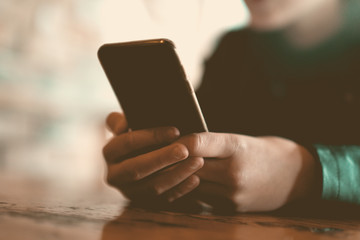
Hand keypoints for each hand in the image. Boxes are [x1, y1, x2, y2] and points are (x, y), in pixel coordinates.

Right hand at [102, 112, 203, 204]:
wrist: (145, 156)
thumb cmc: (142, 136)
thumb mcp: (129, 123)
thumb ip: (123, 119)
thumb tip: (126, 123)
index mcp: (110, 152)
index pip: (128, 142)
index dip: (151, 136)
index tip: (175, 131)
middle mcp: (115, 174)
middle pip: (137, 168)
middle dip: (162, 158)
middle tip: (185, 150)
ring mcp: (129, 191)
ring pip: (152, 186)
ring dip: (176, 174)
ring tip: (197, 161)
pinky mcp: (144, 203)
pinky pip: (163, 199)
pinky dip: (180, 189)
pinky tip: (195, 178)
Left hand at [177, 133, 319, 211]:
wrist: (298, 176)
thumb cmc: (267, 152)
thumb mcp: (243, 139)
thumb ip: (214, 143)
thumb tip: (182, 145)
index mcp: (237, 146)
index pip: (196, 143)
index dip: (177, 142)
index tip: (167, 141)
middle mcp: (234, 171)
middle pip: (189, 166)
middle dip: (172, 161)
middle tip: (158, 157)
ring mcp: (233, 193)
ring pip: (193, 184)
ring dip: (179, 177)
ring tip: (166, 170)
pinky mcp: (233, 207)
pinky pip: (203, 198)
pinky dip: (192, 190)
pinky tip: (185, 184)